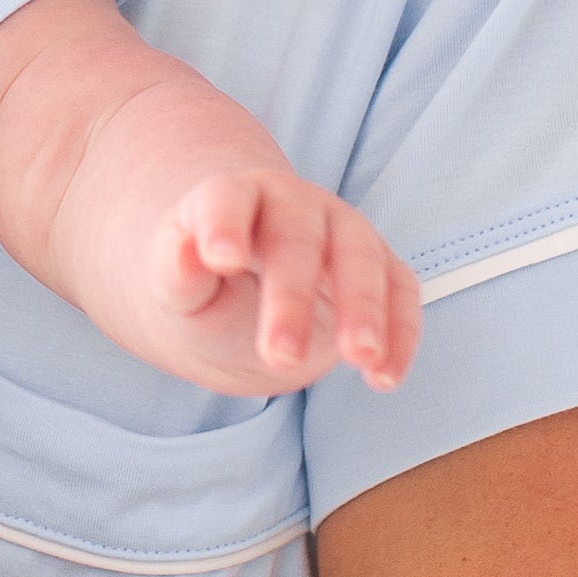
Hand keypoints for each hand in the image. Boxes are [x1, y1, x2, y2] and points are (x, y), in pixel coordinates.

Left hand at [141, 167, 418, 395]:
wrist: (242, 296)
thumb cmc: (206, 290)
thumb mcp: (178, 291)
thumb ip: (176, 274)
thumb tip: (183, 253)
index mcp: (233, 199)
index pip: (226, 200)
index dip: (223, 225)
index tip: (220, 261)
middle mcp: (293, 205)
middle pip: (297, 240)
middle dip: (292, 297)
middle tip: (281, 355)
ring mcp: (343, 231)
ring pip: (361, 258)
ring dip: (364, 309)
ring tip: (360, 360)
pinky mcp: (380, 267)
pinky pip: (401, 292)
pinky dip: (400, 334)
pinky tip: (385, 377)